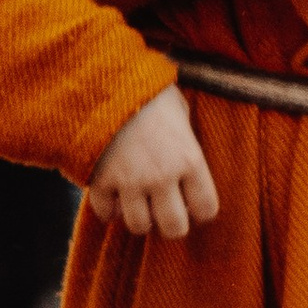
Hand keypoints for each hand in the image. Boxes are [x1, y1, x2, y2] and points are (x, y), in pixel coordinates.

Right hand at [87, 85, 219, 239]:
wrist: (102, 78)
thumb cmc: (145, 90)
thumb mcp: (177, 109)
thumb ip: (184, 136)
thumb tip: (184, 150)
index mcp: (190, 159)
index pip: (207, 209)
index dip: (200, 210)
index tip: (191, 202)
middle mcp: (163, 176)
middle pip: (174, 228)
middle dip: (171, 224)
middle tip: (164, 211)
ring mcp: (130, 181)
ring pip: (139, 226)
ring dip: (139, 217)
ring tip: (137, 201)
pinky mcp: (100, 181)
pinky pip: (106, 214)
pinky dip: (109, 209)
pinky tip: (112, 195)